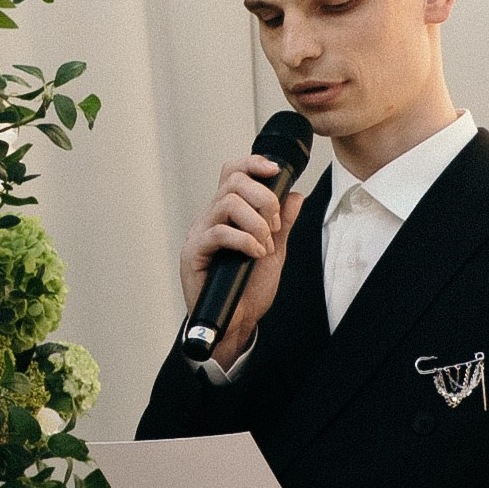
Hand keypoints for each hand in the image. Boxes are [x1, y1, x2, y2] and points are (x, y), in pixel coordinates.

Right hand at [180, 155, 305, 364]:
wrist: (236, 324)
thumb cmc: (248, 290)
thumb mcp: (275, 251)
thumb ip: (283, 224)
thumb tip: (295, 195)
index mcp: (227, 214)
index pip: (233, 173)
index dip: (253, 163)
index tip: (275, 170)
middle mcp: (210, 219)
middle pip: (233, 181)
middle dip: (263, 198)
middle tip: (274, 225)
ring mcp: (200, 235)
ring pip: (227, 203)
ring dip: (256, 222)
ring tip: (264, 244)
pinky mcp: (194, 254)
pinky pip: (218, 233)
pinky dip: (244, 240)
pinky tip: (255, 254)